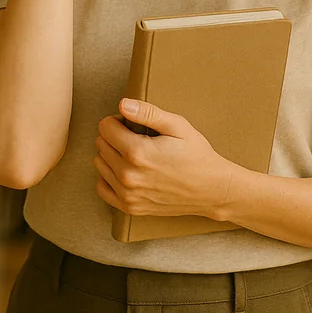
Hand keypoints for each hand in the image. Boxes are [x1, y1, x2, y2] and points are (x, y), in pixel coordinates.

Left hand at [93, 98, 234, 219]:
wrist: (211, 189)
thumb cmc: (196, 154)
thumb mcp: (177, 126)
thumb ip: (148, 113)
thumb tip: (122, 105)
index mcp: (137, 152)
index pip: (105, 127)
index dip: (118, 120)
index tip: (132, 123)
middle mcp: (128, 175)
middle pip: (101, 144)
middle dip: (114, 136)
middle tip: (136, 137)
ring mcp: (128, 194)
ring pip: (99, 164)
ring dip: (111, 155)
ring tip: (134, 154)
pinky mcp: (130, 207)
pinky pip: (102, 188)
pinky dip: (109, 177)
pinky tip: (126, 171)